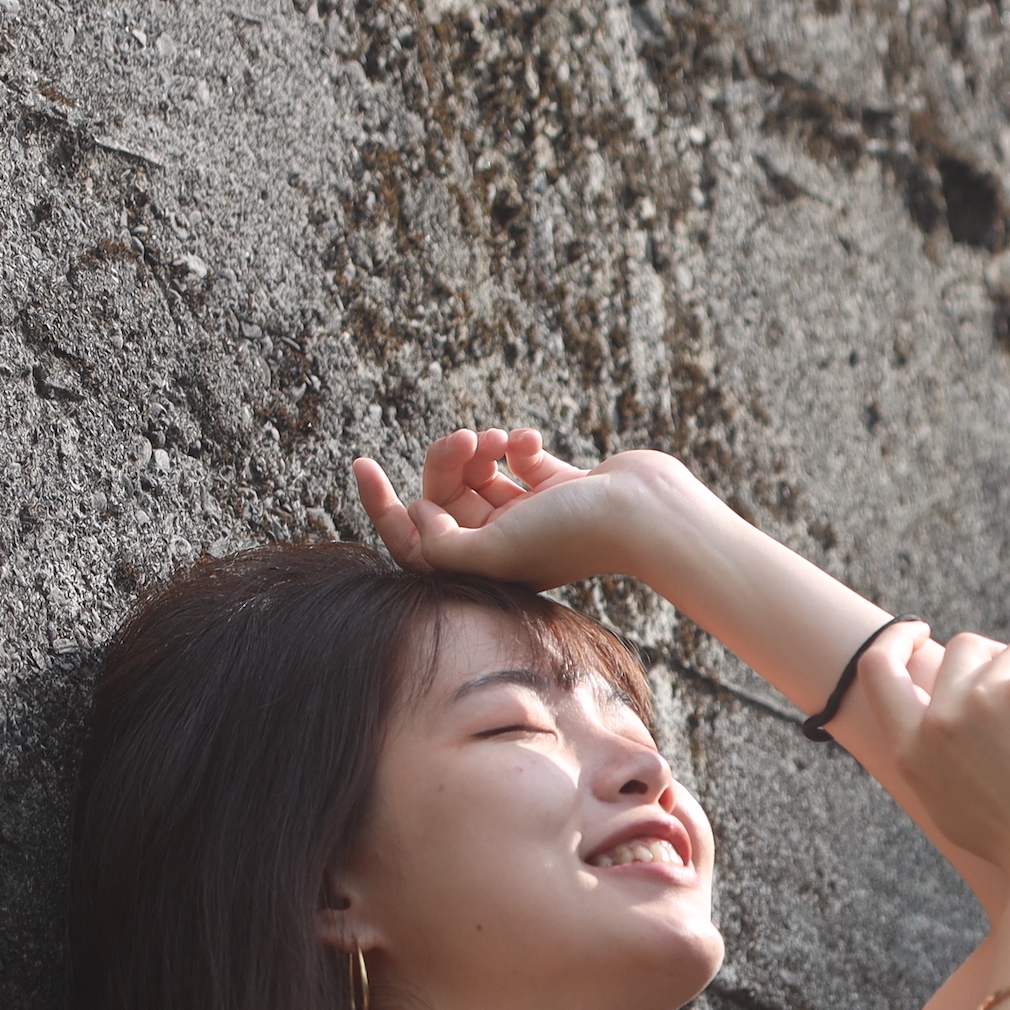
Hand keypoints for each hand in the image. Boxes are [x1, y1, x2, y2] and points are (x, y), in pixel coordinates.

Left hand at [349, 427, 640, 586]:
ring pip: (478, 473)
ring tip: (497, 438)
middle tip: (464, 440)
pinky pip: (518, 459)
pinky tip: (530, 442)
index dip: (382, 507)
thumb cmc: (575, 535)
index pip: (417, 544)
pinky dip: (518, 444)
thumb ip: (443, 546)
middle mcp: (504, 545)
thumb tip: (417, 517)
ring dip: (480, 448)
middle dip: (445, 462)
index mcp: (486, 571)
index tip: (361, 464)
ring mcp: (532, 515)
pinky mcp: (558, 486)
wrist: (647, 512)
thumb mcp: (495, 551)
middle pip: (446, 498)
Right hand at [845, 629, 1009, 882]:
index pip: (878, 668)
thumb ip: (931, 746)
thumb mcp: (945, 798)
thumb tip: (940, 696)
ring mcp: (988, 700)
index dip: (897, 640)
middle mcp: (941, 719)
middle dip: (994, 663)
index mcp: (910, 748)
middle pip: (965, 648)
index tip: (919, 631)